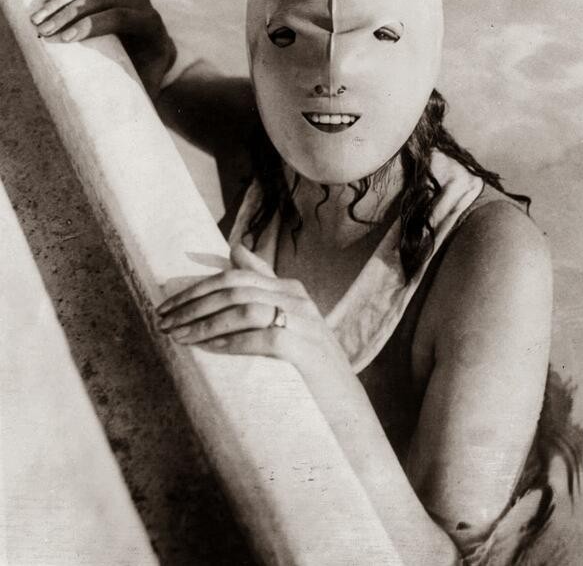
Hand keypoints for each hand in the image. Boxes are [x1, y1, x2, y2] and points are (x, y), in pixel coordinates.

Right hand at [31, 0, 175, 98]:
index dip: (92, 25)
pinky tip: (47, 0)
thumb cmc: (147, 72)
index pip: (120, 17)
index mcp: (150, 23)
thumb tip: (121, 114)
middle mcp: (140, 0)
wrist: (154, 50)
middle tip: (44, 29)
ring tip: (38, 17)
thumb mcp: (148, 84)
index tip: (65, 39)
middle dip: (69, 14)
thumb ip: (139, 93)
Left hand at [156, 244, 347, 374]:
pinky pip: (262, 337)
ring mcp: (303, 323)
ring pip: (243, 309)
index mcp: (290, 289)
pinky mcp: (305, 350)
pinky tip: (209, 350)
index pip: (234, 276)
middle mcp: (297, 299)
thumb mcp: (288, 321)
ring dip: (204, 323)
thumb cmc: (310, 368)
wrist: (347, 407)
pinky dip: (231, 341)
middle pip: (233, 289)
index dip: (196, 289)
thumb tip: (235, 249)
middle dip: (192, 304)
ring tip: (178, 337)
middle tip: (163, 322)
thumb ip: (264, 286)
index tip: (167, 306)